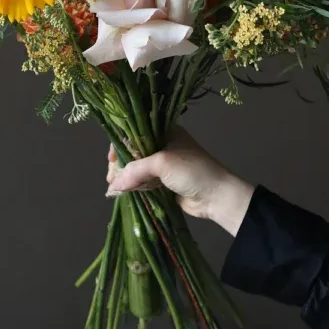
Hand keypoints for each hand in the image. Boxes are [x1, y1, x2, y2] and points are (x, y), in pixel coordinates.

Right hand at [106, 128, 254, 236]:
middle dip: (120, 164)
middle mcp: (163, 144)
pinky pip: (143, 181)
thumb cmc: (192, 171)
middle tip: (112, 178)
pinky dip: (133, 186)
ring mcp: (164, 164)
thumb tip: (113, 185)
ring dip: (125, 176)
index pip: (135, 132)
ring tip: (114, 188)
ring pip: (136, 167)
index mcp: (165, 131)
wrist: (217, 196)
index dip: (120, 143)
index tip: (111, 158)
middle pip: (133, 151)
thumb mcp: (163, 163)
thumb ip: (135, 170)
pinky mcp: (164, 182)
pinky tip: (122, 192)